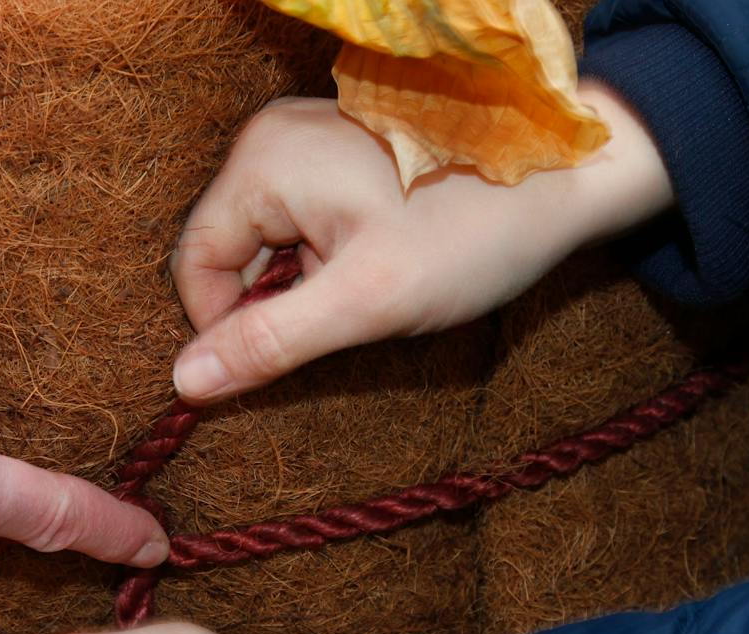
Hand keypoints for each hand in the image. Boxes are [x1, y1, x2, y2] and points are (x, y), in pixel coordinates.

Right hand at [170, 88, 672, 403]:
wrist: (565, 182)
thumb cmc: (470, 236)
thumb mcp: (365, 304)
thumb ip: (269, 342)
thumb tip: (183, 381)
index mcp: (262, 163)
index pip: (194, 266)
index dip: (227, 328)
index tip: (292, 354)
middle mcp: (269, 138)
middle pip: (227, 251)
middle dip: (275, 300)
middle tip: (349, 314)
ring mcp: (303, 138)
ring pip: (264, 242)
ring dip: (305, 283)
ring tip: (372, 283)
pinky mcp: (335, 151)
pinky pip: (297, 222)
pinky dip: (326, 258)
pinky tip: (379, 262)